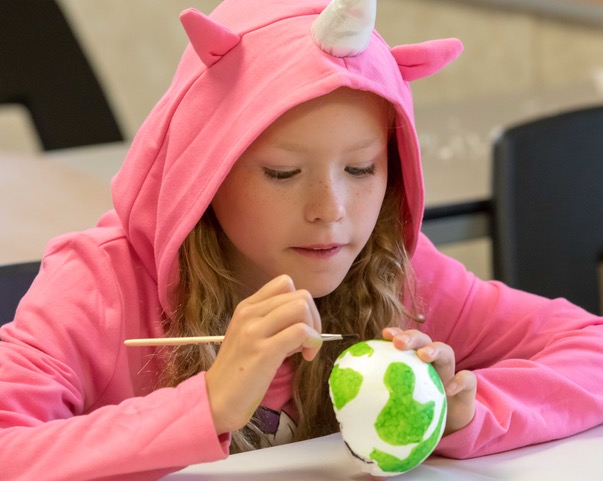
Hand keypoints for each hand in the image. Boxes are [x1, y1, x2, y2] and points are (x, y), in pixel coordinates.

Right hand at [206, 275, 322, 434]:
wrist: (216, 400)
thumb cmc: (239, 372)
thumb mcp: (251, 336)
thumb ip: (273, 322)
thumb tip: (306, 320)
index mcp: (247, 307)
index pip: (284, 283)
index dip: (301, 303)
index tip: (299, 327)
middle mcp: (249, 313)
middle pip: (300, 295)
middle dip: (313, 318)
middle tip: (307, 343)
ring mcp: (254, 330)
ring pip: (301, 307)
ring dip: (313, 329)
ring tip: (304, 350)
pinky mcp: (263, 351)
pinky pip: (301, 331)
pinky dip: (312, 342)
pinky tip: (306, 357)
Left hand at [382, 328, 476, 435]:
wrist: (450, 426)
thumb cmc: (419, 411)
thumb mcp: (401, 400)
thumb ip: (384, 393)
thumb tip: (353, 395)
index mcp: (414, 362)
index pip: (405, 341)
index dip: (396, 333)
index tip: (385, 334)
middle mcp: (433, 362)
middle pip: (423, 340)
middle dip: (412, 337)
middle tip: (399, 343)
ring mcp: (451, 372)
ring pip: (446, 351)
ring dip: (434, 350)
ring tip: (423, 355)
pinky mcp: (467, 388)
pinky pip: (468, 379)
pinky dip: (460, 381)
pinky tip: (449, 389)